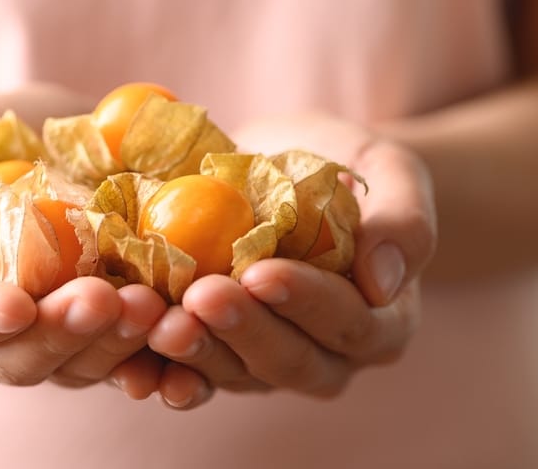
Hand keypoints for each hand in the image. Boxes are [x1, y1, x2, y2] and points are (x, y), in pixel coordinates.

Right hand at [0, 83, 166, 387]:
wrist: (38, 150)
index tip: (13, 305)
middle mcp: (6, 330)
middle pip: (26, 356)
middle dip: (64, 334)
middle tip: (100, 301)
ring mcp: (64, 332)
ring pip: (87, 362)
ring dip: (120, 343)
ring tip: (153, 307)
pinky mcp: (114, 322)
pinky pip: (137, 350)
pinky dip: (164, 351)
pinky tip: (189, 332)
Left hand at [142, 114, 436, 405]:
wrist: (284, 169)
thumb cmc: (343, 165)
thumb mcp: (391, 171)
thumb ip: (404, 221)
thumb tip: (384, 281)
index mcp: (380, 321)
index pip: (347, 321)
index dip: (305, 302)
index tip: (262, 273)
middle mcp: (327, 354)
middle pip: (288, 359)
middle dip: (242, 330)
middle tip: (201, 297)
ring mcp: (269, 360)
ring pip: (236, 373)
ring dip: (196, 354)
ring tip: (160, 325)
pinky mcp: (221, 351)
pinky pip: (193, 372)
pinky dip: (162, 372)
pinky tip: (133, 366)